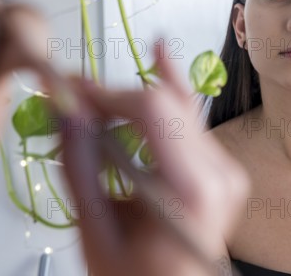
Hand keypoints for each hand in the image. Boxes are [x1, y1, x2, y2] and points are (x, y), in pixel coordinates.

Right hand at [59, 45, 248, 275]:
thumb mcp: (96, 230)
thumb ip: (79, 166)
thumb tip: (65, 111)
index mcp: (194, 191)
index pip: (152, 109)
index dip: (106, 92)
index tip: (70, 92)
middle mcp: (220, 174)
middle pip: (166, 101)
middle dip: (114, 93)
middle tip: (75, 91)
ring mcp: (225, 170)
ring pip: (179, 104)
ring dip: (133, 97)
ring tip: (96, 94)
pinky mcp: (219, 168)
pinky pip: (188, 120)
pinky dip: (163, 99)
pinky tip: (159, 61)